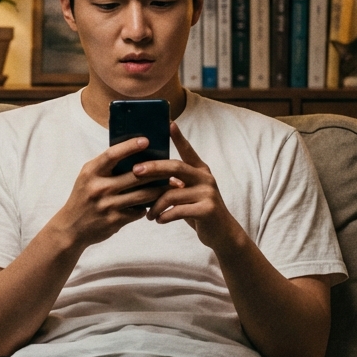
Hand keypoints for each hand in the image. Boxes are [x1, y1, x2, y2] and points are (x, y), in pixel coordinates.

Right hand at [50, 137, 169, 250]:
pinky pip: (138, 210)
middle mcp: (98, 188)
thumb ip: (106, 166)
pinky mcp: (115, 221)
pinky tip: (156, 202)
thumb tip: (134, 150)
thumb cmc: (84, 197)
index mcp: (91, 172)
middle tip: (173, 166)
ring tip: (172, 184)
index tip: (146, 140)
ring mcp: (107, 205)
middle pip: (135, 175)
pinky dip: (148, 206)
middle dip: (157, 171)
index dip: (129, 147)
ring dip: (159, 189)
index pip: (112, 155)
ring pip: (143, 195)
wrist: (71, 228)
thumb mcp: (88, 177)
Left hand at [134, 122, 245, 252]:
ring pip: (172, 194)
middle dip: (153, 168)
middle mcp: (205, 178)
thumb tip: (149, 175)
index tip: (169, 123)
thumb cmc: (199, 211)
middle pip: (175, 167)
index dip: (179, 137)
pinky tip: (158, 220)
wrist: (222, 233)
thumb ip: (176, 183)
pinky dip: (164, 216)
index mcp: (200, 171)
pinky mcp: (208, 210)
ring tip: (149, 214)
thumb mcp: (189, 193)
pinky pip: (178, 210)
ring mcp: (208, 193)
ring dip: (156, 205)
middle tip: (135, 171)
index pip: (188, 150)